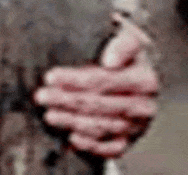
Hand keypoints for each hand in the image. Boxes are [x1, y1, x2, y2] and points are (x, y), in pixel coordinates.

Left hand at [33, 14, 158, 158]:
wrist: (141, 72)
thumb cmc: (128, 53)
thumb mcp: (129, 39)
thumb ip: (122, 45)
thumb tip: (110, 60)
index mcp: (145, 80)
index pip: (103, 81)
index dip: (74, 80)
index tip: (50, 76)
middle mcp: (144, 107)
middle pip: (99, 106)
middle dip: (66, 101)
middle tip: (42, 96)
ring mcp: (137, 127)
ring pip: (101, 128)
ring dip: (72, 122)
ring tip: (49, 114)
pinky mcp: (129, 141)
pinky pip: (110, 149)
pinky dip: (90, 145)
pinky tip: (72, 137)